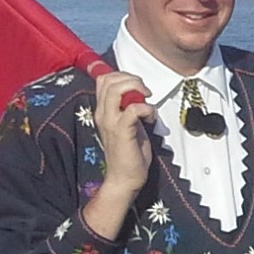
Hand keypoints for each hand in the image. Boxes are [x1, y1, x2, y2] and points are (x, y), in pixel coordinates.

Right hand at [82, 69, 155, 240]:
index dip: (122, 75)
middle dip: (131, 79)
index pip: (104, 79)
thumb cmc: (130, 151)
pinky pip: (133, 109)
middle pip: (108, 80)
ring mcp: (111, 122)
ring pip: (116, 90)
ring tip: (147, 100)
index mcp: (103, 110)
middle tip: (145, 92)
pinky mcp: (122, 132)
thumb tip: (140, 92)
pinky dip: (146, 108)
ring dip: (136, 89)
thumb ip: (129, 107)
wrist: (124, 178)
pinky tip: (151, 118)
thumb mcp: (129, 123)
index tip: (139, 87)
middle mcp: (103, 113)